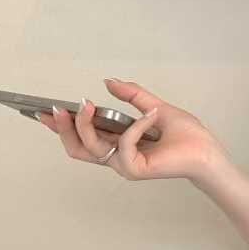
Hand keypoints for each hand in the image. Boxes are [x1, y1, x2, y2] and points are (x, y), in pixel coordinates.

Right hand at [36, 77, 227, 182]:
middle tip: (57, 108)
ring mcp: (123, 164)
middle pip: (76, 147)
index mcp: (116, 142)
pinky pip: (123, 144)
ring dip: (85, 124)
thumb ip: (130, 95)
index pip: (81, 138)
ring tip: (87, 104)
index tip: (42, 111)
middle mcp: (116, 155)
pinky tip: (150, 116)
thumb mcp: (153, 106)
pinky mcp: (135, 169)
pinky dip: (135, 127)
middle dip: (62, 127)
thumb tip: (107, 81)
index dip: (60, 126)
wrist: (205, 151)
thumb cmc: (185, 134)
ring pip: (90, 147)